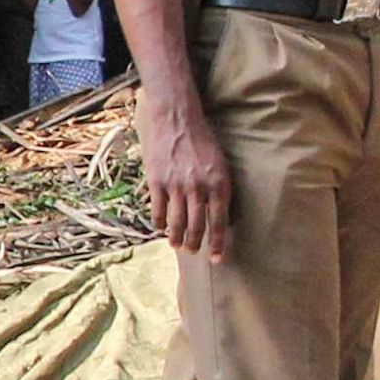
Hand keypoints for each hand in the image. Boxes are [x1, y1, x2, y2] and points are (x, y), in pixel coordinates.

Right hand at [142, 84, 234, 260]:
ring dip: (176, 237)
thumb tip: (223, 215)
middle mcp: (199, 187)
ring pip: (176, 222)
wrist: (177, 119)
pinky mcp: (157, 182)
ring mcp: (176, 186)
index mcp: (219, 184)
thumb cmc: (202, 141)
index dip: (217, 243)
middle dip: (195, 243)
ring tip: (177, 245)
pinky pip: (157, 210)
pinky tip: (159, 228)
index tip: (216, 259)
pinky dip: (158, 223)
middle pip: (197, 226)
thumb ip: (221, 189)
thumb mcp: (221, 164)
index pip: (219, 222)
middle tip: (193, 251)